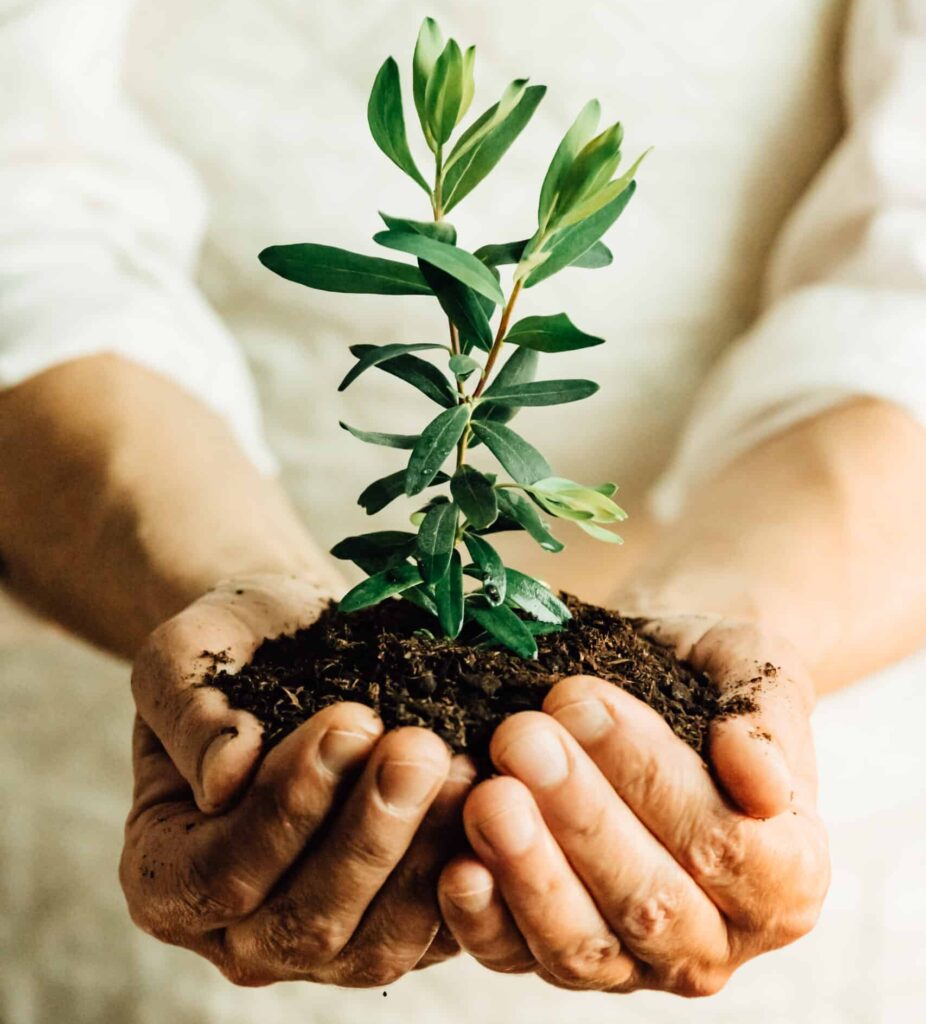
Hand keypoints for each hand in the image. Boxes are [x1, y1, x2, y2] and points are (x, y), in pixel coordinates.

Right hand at [122, 574, 471, 985]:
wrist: (302, 642)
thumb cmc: (237, 647)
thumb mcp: (187, 656)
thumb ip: (190, 713)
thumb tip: (224, 777)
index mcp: (167, 873)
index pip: (220, 873)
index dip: (287, 807)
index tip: (350, 721)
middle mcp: (241, 929)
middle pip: (305, 923)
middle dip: (370, 834)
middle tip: (420, 748)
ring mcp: (326, 941)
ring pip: (379, 945)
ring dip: (426, 857)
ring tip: (466, 770)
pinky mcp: (400, 928)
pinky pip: (440, 930)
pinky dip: (473, 873)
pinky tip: (498, 800)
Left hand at [437, 617, 829, 995]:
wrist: (655, 684)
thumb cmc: (708, 678)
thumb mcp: (757, 673)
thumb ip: (768, 725)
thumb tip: (761, 784)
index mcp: (786, 877)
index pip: (722, 844)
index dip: (649, 777)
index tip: (584, 701)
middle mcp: (716, 939)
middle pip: (649, 903)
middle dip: (578, 816)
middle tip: (521, 737)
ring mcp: (634, 962)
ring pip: (581, 946)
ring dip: (528, 870)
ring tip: (488, 795)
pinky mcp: (556, 957)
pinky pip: (517, 957)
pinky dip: (484, 919)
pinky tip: (456, 864)